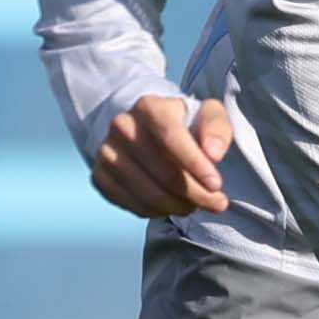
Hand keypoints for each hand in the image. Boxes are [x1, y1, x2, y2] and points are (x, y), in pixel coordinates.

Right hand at [91, 90, 232, 218]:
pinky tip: (171, 205)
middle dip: (196, 194)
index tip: (217, 185)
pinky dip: (157, 212)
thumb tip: (214, 154)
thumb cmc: (182, 124)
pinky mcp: (100, 176)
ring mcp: (107, 152)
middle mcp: (122, 126)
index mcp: (149, 106)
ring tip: (195, 204)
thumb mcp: (206, 115)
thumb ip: (217, 128)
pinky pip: (132, 205)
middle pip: (163, 172)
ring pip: (148, 193)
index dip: (195, 164)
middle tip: (218, 203)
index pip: (171, 137)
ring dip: (178, 206)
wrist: (143, 130)